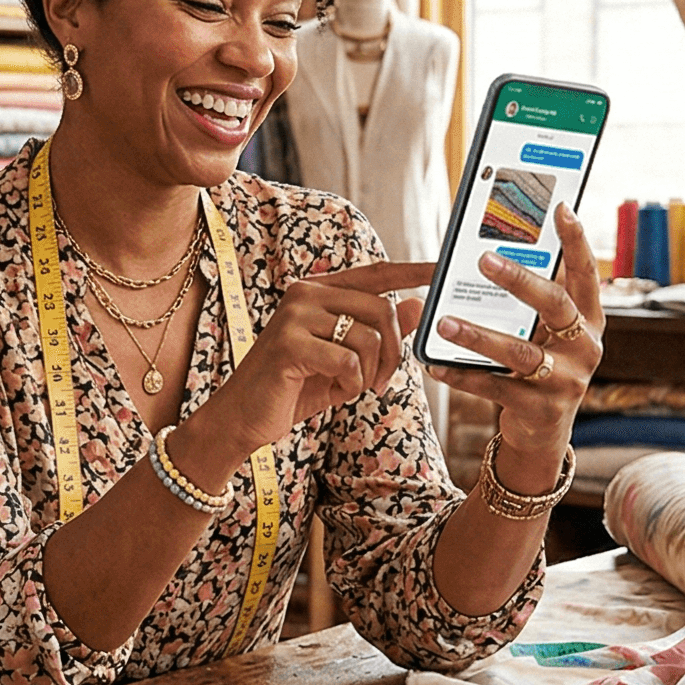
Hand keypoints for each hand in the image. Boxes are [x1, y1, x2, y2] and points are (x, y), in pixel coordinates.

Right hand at [173, 259, 433, 487]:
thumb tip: (416, 305)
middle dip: (392, 351)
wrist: (242, 417)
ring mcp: (295, 315)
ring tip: (351, 387)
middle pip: (382, 309)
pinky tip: (334, 391)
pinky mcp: (290, 343)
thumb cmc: (293, 387)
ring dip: (370, 373)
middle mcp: (306, 293)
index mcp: (318, 291)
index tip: (442, 267)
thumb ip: (377, 332)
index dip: (412, 271)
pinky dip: (350, 385)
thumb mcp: (344, 360)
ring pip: (368, 338)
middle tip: (382, 381)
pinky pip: (348, 362)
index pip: (376, 273)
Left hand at [426, 205, 604, 457]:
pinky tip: (435, 364)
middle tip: (484, 259)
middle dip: (520, 280)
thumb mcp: (543, 334)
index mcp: (589, 321)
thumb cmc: (539, 368)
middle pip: (555, 306)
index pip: (585, 275)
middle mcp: (585, 348)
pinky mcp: (541, 410)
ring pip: (520, 352)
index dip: (576, 242)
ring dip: (479, 335)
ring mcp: (567, 381)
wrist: (544, 434)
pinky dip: (462, 375)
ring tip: (444, 322)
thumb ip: (527, 304)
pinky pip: (496, 388)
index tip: (561, 209)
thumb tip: (486, 257)